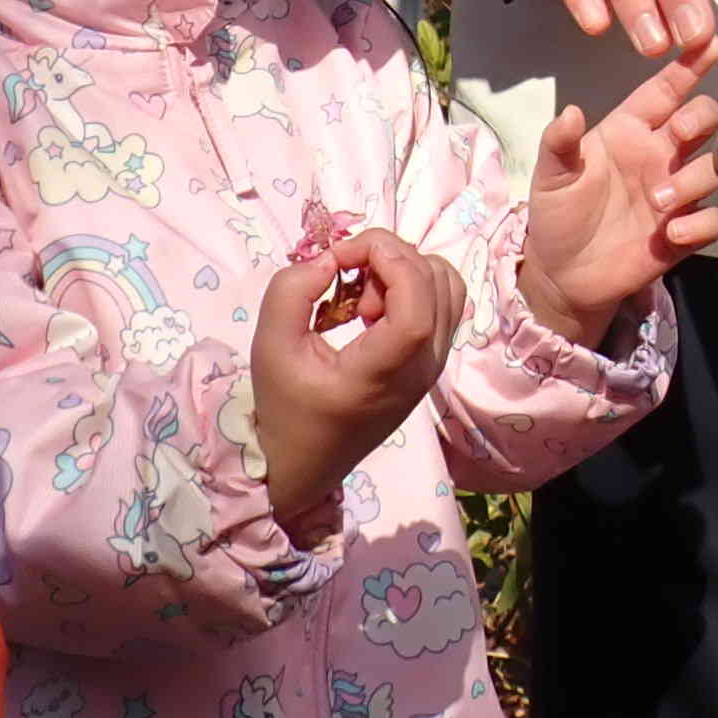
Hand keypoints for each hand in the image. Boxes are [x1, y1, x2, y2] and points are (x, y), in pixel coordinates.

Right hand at [252, 231, 464, 524]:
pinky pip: (442, 304)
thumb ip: (292, 292)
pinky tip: (372, 310)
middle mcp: (422, 370)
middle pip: (436, 284)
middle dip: (389, 259)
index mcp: (384, 375)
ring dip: (404, 272)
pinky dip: (412, 287)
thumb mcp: (269, 346)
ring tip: (361, 298)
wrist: (302, 462)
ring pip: (447, 288)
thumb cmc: (284, 407)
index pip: (417, 308)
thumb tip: (330, 258)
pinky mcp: (431, 364)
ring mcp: (433, 368)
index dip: (389, 262)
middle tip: (346, 280)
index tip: (342, 256)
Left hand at [520, 37, 717, 341]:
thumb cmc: (558, 215)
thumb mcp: (550, 176)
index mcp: (630, 130)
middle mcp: (660, 154)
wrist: (563, 277)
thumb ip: (559, 143)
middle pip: (704, 118)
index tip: (710, 41)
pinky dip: (700, 224)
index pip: (666, 89)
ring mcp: (677, 192)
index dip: (688, 65)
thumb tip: (570, 112)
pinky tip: (673, 233)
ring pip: (714, 167)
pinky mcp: (685, 232)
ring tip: (659, 200)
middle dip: (701, 117)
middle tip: (680, 135)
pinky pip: (713, 220)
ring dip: (694, 178)